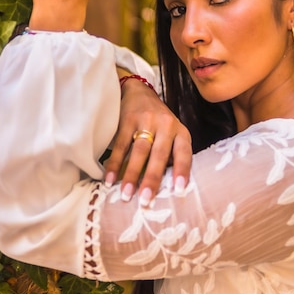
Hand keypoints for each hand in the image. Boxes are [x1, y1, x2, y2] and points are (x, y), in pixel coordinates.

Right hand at [105, 75, 192, 206]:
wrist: (139, 92)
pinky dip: (114, 163)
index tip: (179, 190)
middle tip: (146, 201)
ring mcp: (147, 121)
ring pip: (139, 151)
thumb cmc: (158, 122)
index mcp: (180, 132)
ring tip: (126, 195)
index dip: (182, 171)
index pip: (184, 153)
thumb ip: (170, 155)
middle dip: (152, 179)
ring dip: (132, 174)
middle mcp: (166, 125)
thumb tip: (165, 189)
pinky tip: (109, 179)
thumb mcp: (171, 134)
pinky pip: (121, 144)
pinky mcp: (128, 119)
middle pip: (159, 155)